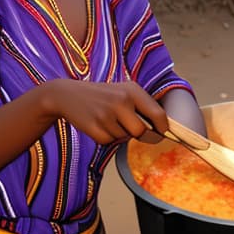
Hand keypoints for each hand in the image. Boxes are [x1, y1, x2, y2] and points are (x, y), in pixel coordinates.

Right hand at [44, 80, 167, 143]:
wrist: (69, 94)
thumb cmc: (103, 95)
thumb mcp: (124, 91)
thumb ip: (143, 106)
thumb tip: (164, 127)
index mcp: (132, 90)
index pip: (158, 115)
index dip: (162, 128)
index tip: (161, 132)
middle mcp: (122, 101)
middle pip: (142, 132)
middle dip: (139, 135)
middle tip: (130, 128)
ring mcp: (107, 114)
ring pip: (124, 138)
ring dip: (118, 134)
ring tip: (108, 119)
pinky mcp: (94, 127)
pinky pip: (109, 142)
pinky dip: (106, 137)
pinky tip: (98, 124)